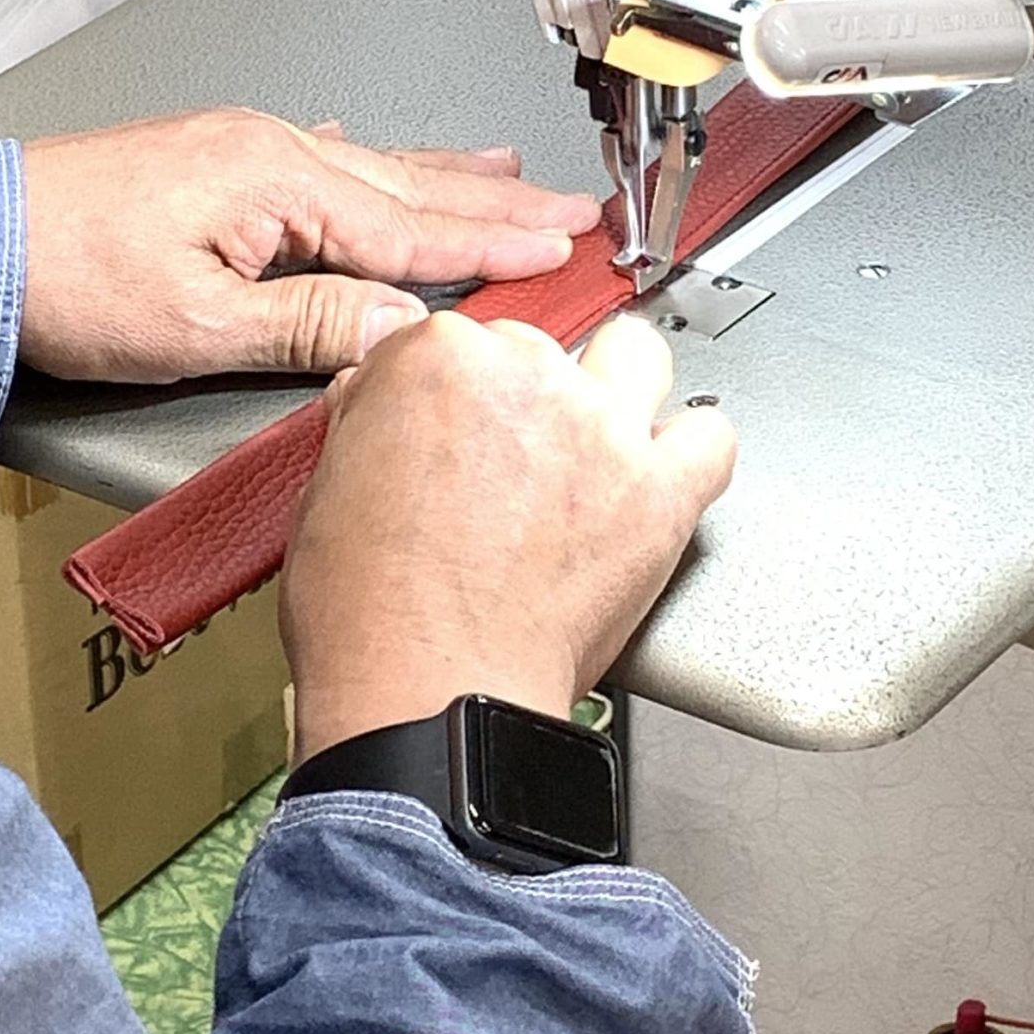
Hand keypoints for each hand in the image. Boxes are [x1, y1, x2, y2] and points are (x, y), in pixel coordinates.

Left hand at [17, 112, 599, 384]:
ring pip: (370, 169)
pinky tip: (383, 163)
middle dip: (497, 201)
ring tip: (505, 173)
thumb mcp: (200, 327)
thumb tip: (406, 333)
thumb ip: (312, 329)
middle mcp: (267, 150)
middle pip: (408, 186)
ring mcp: (237, 153)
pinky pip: (322, 162)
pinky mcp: (208, 167)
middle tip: (571, 207)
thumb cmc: (64, 278)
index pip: (412, 226)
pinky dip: (375, 170)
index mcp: (277, 180)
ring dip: (445, 178)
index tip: (564, 249)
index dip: (494, 245)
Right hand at [282, 314, 737, 761]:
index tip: (443, 434)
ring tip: (588, 445)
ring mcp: (600, 431)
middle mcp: (526, 376)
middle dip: (520, 400)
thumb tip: (383, 407)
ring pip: (634, 358)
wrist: (429, 692)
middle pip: (537, 350)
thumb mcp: (323, 491)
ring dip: (614, 392)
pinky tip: (658, 476)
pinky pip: (710, 440)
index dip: (444, 395)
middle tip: (504, 466)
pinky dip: (691, 453)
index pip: (448, 340)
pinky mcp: (658, 494)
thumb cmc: (369, 614)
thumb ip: (369, 423)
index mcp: (436, 359)